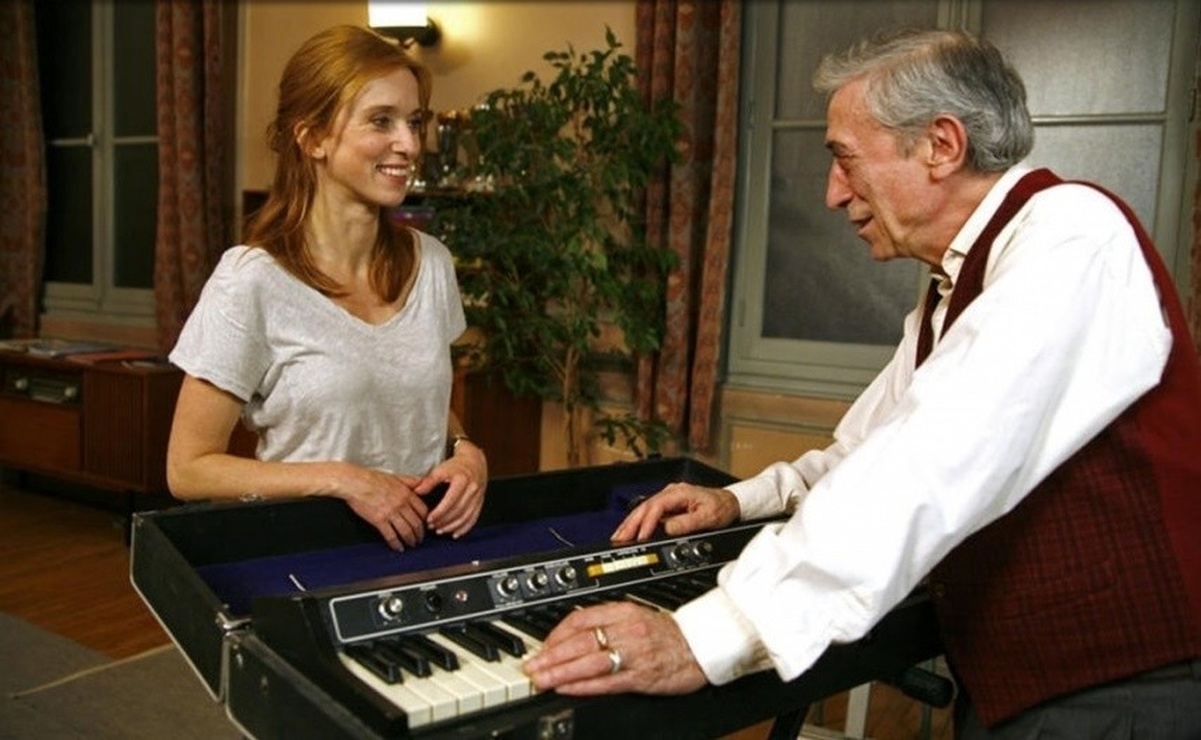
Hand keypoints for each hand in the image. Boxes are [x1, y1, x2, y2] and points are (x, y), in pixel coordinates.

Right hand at [336, 464, 428, 550]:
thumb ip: (411, 481)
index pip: (423, 510)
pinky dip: (396, 544)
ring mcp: (391, 513)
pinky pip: (391, 535)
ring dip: (410, 540)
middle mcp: (401, 504)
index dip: (426, 520)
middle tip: (420, 539)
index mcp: (406, 493)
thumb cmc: (371, 478)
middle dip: (420, 534)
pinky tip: (398, 547)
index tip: (425, 525)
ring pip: (406, 531)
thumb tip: (422, 482)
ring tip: (411, 544)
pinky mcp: (379, 520)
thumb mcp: (396, 476)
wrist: (354, 482)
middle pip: (417, 523)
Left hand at [414, 440, 486, 537]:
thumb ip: (429, 481)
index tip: (428, 519)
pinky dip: (464, 528)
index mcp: (462, 480)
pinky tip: (455, 534)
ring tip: (440, 530)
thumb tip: (416, 492)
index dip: (439, 512)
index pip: (450, 501)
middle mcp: (472, 489)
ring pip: (466, 517)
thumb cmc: (456, 466)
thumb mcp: (441, 469)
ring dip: (452, 526)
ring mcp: (478, 497)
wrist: (474, 462)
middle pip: (458, 510)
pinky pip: (474, 518)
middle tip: (432, 527)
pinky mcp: (480, 502)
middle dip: (444, 521)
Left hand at [523, 601, 707, 695]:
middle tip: (531, 667)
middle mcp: (626, 629)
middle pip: (580, 641)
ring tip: (541, 680)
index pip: (580, 619)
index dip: (555, 634)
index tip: (541, 647)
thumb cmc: (668, 634)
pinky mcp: (643, 676)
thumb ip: (606, 623)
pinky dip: (584, 686)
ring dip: (561, 672)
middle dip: (551, 656)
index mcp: (623, 611)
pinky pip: (608, 682)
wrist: (702, 646)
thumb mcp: (635, 617)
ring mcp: (634, 653)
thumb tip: (572, 635)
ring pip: (590, 661)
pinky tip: (568, 689)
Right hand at [611, 483, 740, 542]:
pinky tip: (632, 530)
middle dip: (630, 524)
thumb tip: (667, 529)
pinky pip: (649, 514)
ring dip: (631, 523)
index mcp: (678, 492)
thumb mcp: (708, 517)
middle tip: (618, 537)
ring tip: (619, 535)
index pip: (656, 508)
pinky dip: (639, 523)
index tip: (641, 537)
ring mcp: (668, 499)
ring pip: (644, 510)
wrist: (731, 502)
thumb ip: (687, 523)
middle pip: (644, 508)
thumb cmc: (722, 507)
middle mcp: (671, 493)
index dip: (647, 523)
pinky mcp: (669, 506)